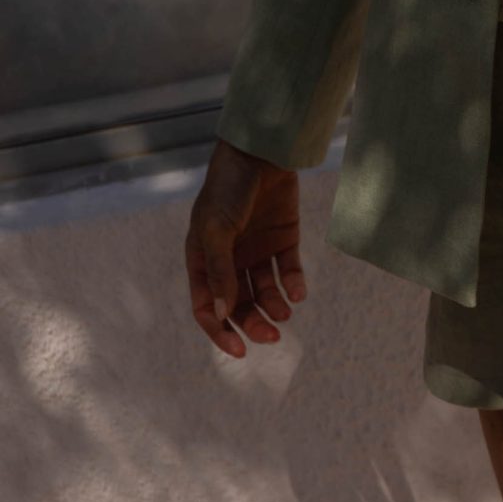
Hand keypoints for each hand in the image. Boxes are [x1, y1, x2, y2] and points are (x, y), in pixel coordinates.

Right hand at [185, 139, 307, 359]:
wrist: (261, 150)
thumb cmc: (228, 188)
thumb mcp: (216, 229)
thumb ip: (220, 271)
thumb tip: (222, 315)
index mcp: (204, 260)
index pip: (207, 307)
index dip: (220, 331)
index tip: (239, 351)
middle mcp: (230, 259)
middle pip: (239, 305)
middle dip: (252, 324)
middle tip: (272, 336)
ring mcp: (257, 249)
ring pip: (264, 292)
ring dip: (274, 306)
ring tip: (285, 312)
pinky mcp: (283, 238)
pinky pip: (287, 270)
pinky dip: (293, 285)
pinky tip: (298, 294)